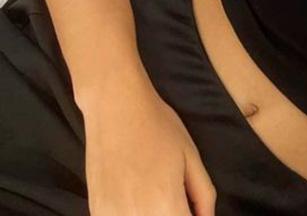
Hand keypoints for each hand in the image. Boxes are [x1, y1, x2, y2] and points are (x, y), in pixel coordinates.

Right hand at [82, 72, 216, 215]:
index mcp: (165, 205)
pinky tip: (136, 196)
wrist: (115, 106)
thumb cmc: (158, 126)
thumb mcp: (191, 156)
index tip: (191, 207)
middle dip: (175, 214)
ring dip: (154, 214)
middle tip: (175, 195)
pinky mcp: (96, 212)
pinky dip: (133, 213)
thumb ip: (203, 195)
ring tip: (155, 192)